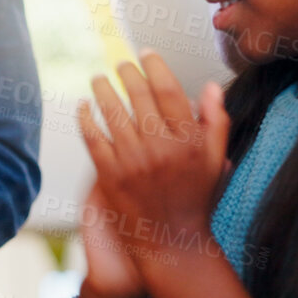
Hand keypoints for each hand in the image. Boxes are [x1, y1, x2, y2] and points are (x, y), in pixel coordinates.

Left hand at [76, 52, 229, 284]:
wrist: (172, 243)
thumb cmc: (195, 198)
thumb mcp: (215, 160)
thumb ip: (215, 122)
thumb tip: (209, 85)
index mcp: (188, 140)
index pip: (169, 91)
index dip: (155, 67)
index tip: (145, 54)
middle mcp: (161, 148)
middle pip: (138, 96)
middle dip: (127, 74)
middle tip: (120, 64)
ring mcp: (133, 162)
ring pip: (112, 112)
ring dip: (102, 90)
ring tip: (98, 78)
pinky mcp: (110, 176)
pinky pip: (93, 139)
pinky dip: (85, 119)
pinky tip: (82, 107)